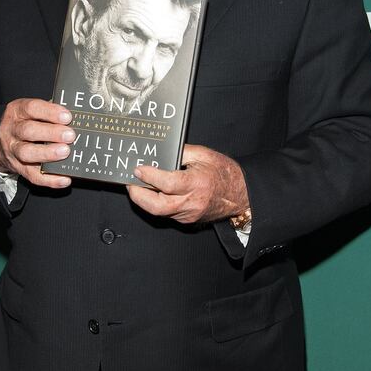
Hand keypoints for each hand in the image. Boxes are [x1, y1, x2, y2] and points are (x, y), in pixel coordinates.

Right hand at [0, 98, 74, 188]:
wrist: (1, 144)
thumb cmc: (25, 123)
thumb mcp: (31, 112)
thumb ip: (49, 112)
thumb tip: (76, 114)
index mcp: (17, 111)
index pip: (31, 108)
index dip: (49, 112)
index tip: (67, 117)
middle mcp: (12, 130)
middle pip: (28, 131)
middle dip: (51, 133)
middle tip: (70, 135)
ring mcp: (13, 151)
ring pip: (27, 153)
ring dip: (47, 153)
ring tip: (65, 152)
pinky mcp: (18, 168)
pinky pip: (32, 176)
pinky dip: (49, 180)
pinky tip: (64, 179)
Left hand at [127, 144, 248, 223]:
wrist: (240, 194)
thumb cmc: (224, 173)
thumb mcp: (204, 154)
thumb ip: (181, 152)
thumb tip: (160, 151)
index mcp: (196, 183)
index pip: (166, 183)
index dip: (149, 176)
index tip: (138, 169)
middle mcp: (191, 202)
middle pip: (157, 206)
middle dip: (138, 195)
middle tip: (130, 183)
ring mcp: (189, 214)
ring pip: (159, 212)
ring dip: (145, 200)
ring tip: (138, 186)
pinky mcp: (187, 219)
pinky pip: (167, 213)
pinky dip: (156, 203)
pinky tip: (153, 192)